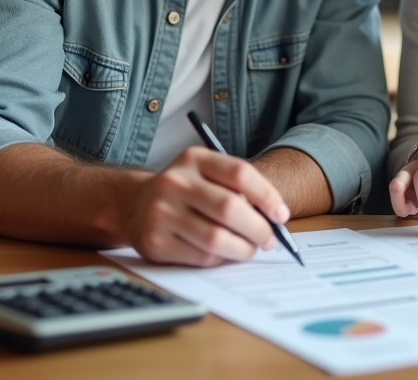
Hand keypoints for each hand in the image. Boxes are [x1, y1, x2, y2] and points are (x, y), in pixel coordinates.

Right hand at [127, 146, 290, 265]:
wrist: (135, 204)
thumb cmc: (186, 191)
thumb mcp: (207, 174)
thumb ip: (238, 188)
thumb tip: (275, 218)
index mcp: (194, 159)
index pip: (240, 173)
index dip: (267, 196)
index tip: (281, 214)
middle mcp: (175, 182)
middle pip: (230, 208)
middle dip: (259, 229)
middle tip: (270, 240)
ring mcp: (161, 212)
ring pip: (216, 238)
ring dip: (243, 249)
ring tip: (250, 248)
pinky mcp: (155, 242)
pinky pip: (201, 257)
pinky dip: (221, 259)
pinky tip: (223, 253)